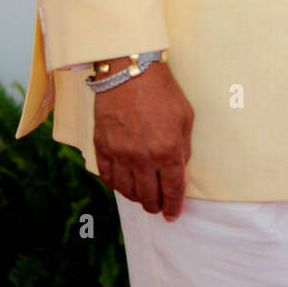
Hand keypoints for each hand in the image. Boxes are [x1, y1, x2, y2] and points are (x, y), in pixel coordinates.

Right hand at [93, 59, 194, 220]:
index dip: (174, 206)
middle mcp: (143, 158)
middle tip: (158, 207)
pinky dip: (116, 186)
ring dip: (137, 198)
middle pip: (149, 196)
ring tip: (142, 197)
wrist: (130, 71)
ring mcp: (120, 155)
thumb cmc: (162, 91)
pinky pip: (108, 178)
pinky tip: (123, 185)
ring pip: (127, 191)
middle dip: (156, 206)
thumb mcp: (185, 118)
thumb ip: (183, 149)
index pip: (172, 190)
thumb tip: (179, 172)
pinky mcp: (102, 148)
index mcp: (168, 151)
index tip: (173, 215)